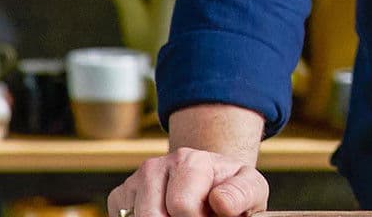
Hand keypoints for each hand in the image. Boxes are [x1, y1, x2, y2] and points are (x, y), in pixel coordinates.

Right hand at [109, 147, 268, 216]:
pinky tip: (164, 214)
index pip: (182, 206)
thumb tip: (219, 202)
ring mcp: (137, 180)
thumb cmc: (230, 189)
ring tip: (183, 215)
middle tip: (197, 215)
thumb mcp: (250, 188)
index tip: (213, 215)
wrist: (211, 181)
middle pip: (154, 215)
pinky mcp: (121, 196)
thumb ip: (242, 193)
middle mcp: (158, 165)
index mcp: (191, 160)